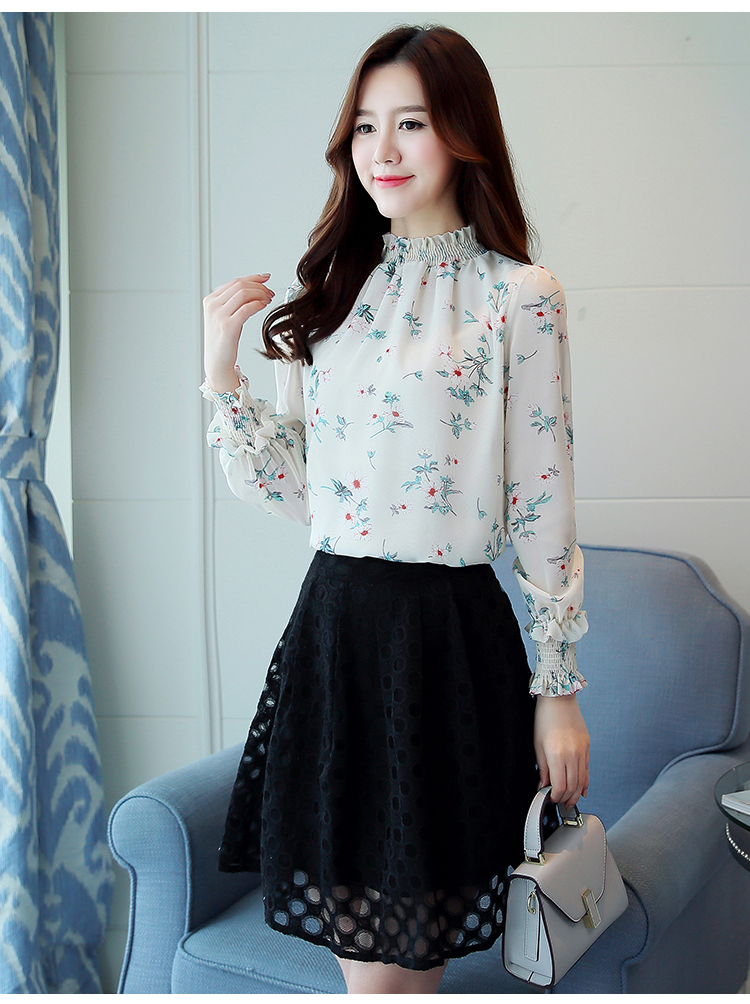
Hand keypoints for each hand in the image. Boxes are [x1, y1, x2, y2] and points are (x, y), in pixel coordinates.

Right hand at [203, 273, 274, 391]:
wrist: (217, 363)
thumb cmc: (223, 342)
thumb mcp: (225, 317)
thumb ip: (234, 303)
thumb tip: (254, 290)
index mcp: (211, 300)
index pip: (234, 281)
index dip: (253, 278)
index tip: (266, 278)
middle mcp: (213, 305)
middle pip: (240, 285)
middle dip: (259, 286)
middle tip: (270, 292)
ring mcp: (219, 315)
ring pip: (244, 293)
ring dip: (260, 294)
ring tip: (268, 299)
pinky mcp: (228, 325)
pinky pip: (247, 308)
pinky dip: (258, 304)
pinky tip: (263, 306)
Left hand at [533, 694, 589, 807]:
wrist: (559, 699)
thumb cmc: (545, 718)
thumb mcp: (537, 745)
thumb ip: (543, 769)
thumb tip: (543, 785)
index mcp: (557, 755)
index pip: (560, 786)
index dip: (556, 797)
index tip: (551, 799)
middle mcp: (572, 755)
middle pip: (573, 786)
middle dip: (567, 799)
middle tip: (561, 804)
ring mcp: (582, 751)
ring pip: (582, 780)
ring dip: (577, 794)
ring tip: (571, 800)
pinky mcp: (587, 747)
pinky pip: (587, 769)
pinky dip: (585, 782)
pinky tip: (582, 789)